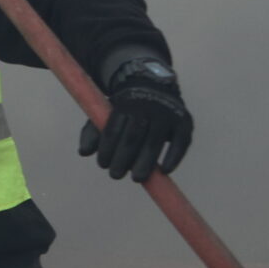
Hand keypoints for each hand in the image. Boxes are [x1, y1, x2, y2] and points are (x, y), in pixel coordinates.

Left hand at [79, 59, 188, 181]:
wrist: (155, 88)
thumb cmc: (126, 110)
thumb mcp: (107, 114)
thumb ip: (93, 132)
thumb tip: (83, 152)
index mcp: (124, 105)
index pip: (113, 129)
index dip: (107, 149)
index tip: (102, 164)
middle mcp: (147, 108)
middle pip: (133, 137)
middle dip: (122, 158)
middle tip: (115, 175)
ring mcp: (167, 115)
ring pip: (155, 141)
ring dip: (145, 162)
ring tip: (136, 178)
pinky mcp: (185, 122)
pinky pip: (181, 142)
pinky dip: (173, 157)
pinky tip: (164, 171)